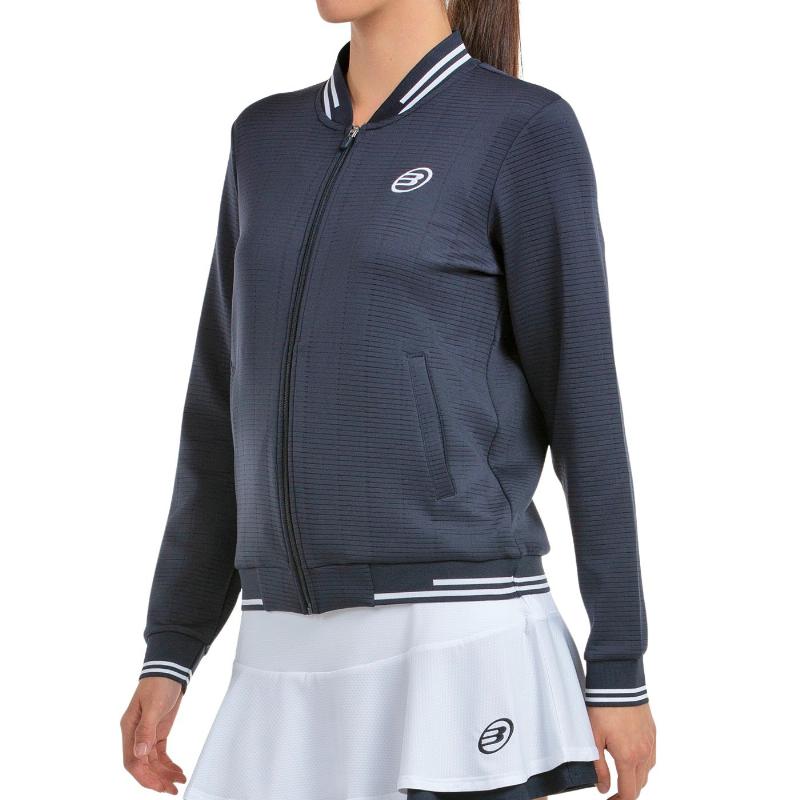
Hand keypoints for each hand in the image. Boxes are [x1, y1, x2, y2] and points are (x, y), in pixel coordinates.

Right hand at [121, 677, 185, 793]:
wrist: (170, 670)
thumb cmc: (159, 683)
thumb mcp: (154, 706)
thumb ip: (146, 730)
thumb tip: (139, 753)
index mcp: (129, 729)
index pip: (132, 761)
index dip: (144, 776)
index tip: (158, 786)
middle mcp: (135, 734)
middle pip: (142, 765)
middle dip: (156, 779)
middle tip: (171, 789)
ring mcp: (146, 734)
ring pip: (152, 761)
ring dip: (164, 774)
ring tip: (177, 783)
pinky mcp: (157, 732)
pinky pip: (160, 754)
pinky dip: (168, 764)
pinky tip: (177, 771)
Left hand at [589, 704, 655, 798]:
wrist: (619, 682)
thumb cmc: (603, 708)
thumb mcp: (593, 738)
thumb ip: (599, 767)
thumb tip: (603, 788)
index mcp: (628, 757)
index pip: (629, 793)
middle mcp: (644, 753)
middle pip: (639, 785)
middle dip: (627, 791)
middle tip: (612, 790)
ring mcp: (651, 743)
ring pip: (646, 772)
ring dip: (635, 778)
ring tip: (620, 774)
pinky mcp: (652, 733)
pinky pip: (651, 757)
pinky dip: (642, 764)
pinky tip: (631, 758)